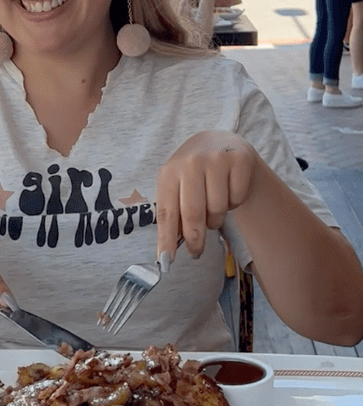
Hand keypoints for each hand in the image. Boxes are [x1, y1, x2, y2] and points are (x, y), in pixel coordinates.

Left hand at [155, 131, 259, 262]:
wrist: (218, 144)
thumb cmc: (192, 175)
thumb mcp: (176, 188)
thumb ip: (172, 215)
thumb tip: (165, 254)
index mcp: (168, 172)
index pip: (166, 212)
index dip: (166, 239)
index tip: (166, 262)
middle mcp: (190, 162)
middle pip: (193, 214)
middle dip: (195, 240)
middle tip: (196, 252)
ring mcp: (216, 158)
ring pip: (217, 208)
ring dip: (215, 219)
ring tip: (212, 209)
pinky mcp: (240, 158)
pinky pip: (237, 197)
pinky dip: (234, 202)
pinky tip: (228, 191)